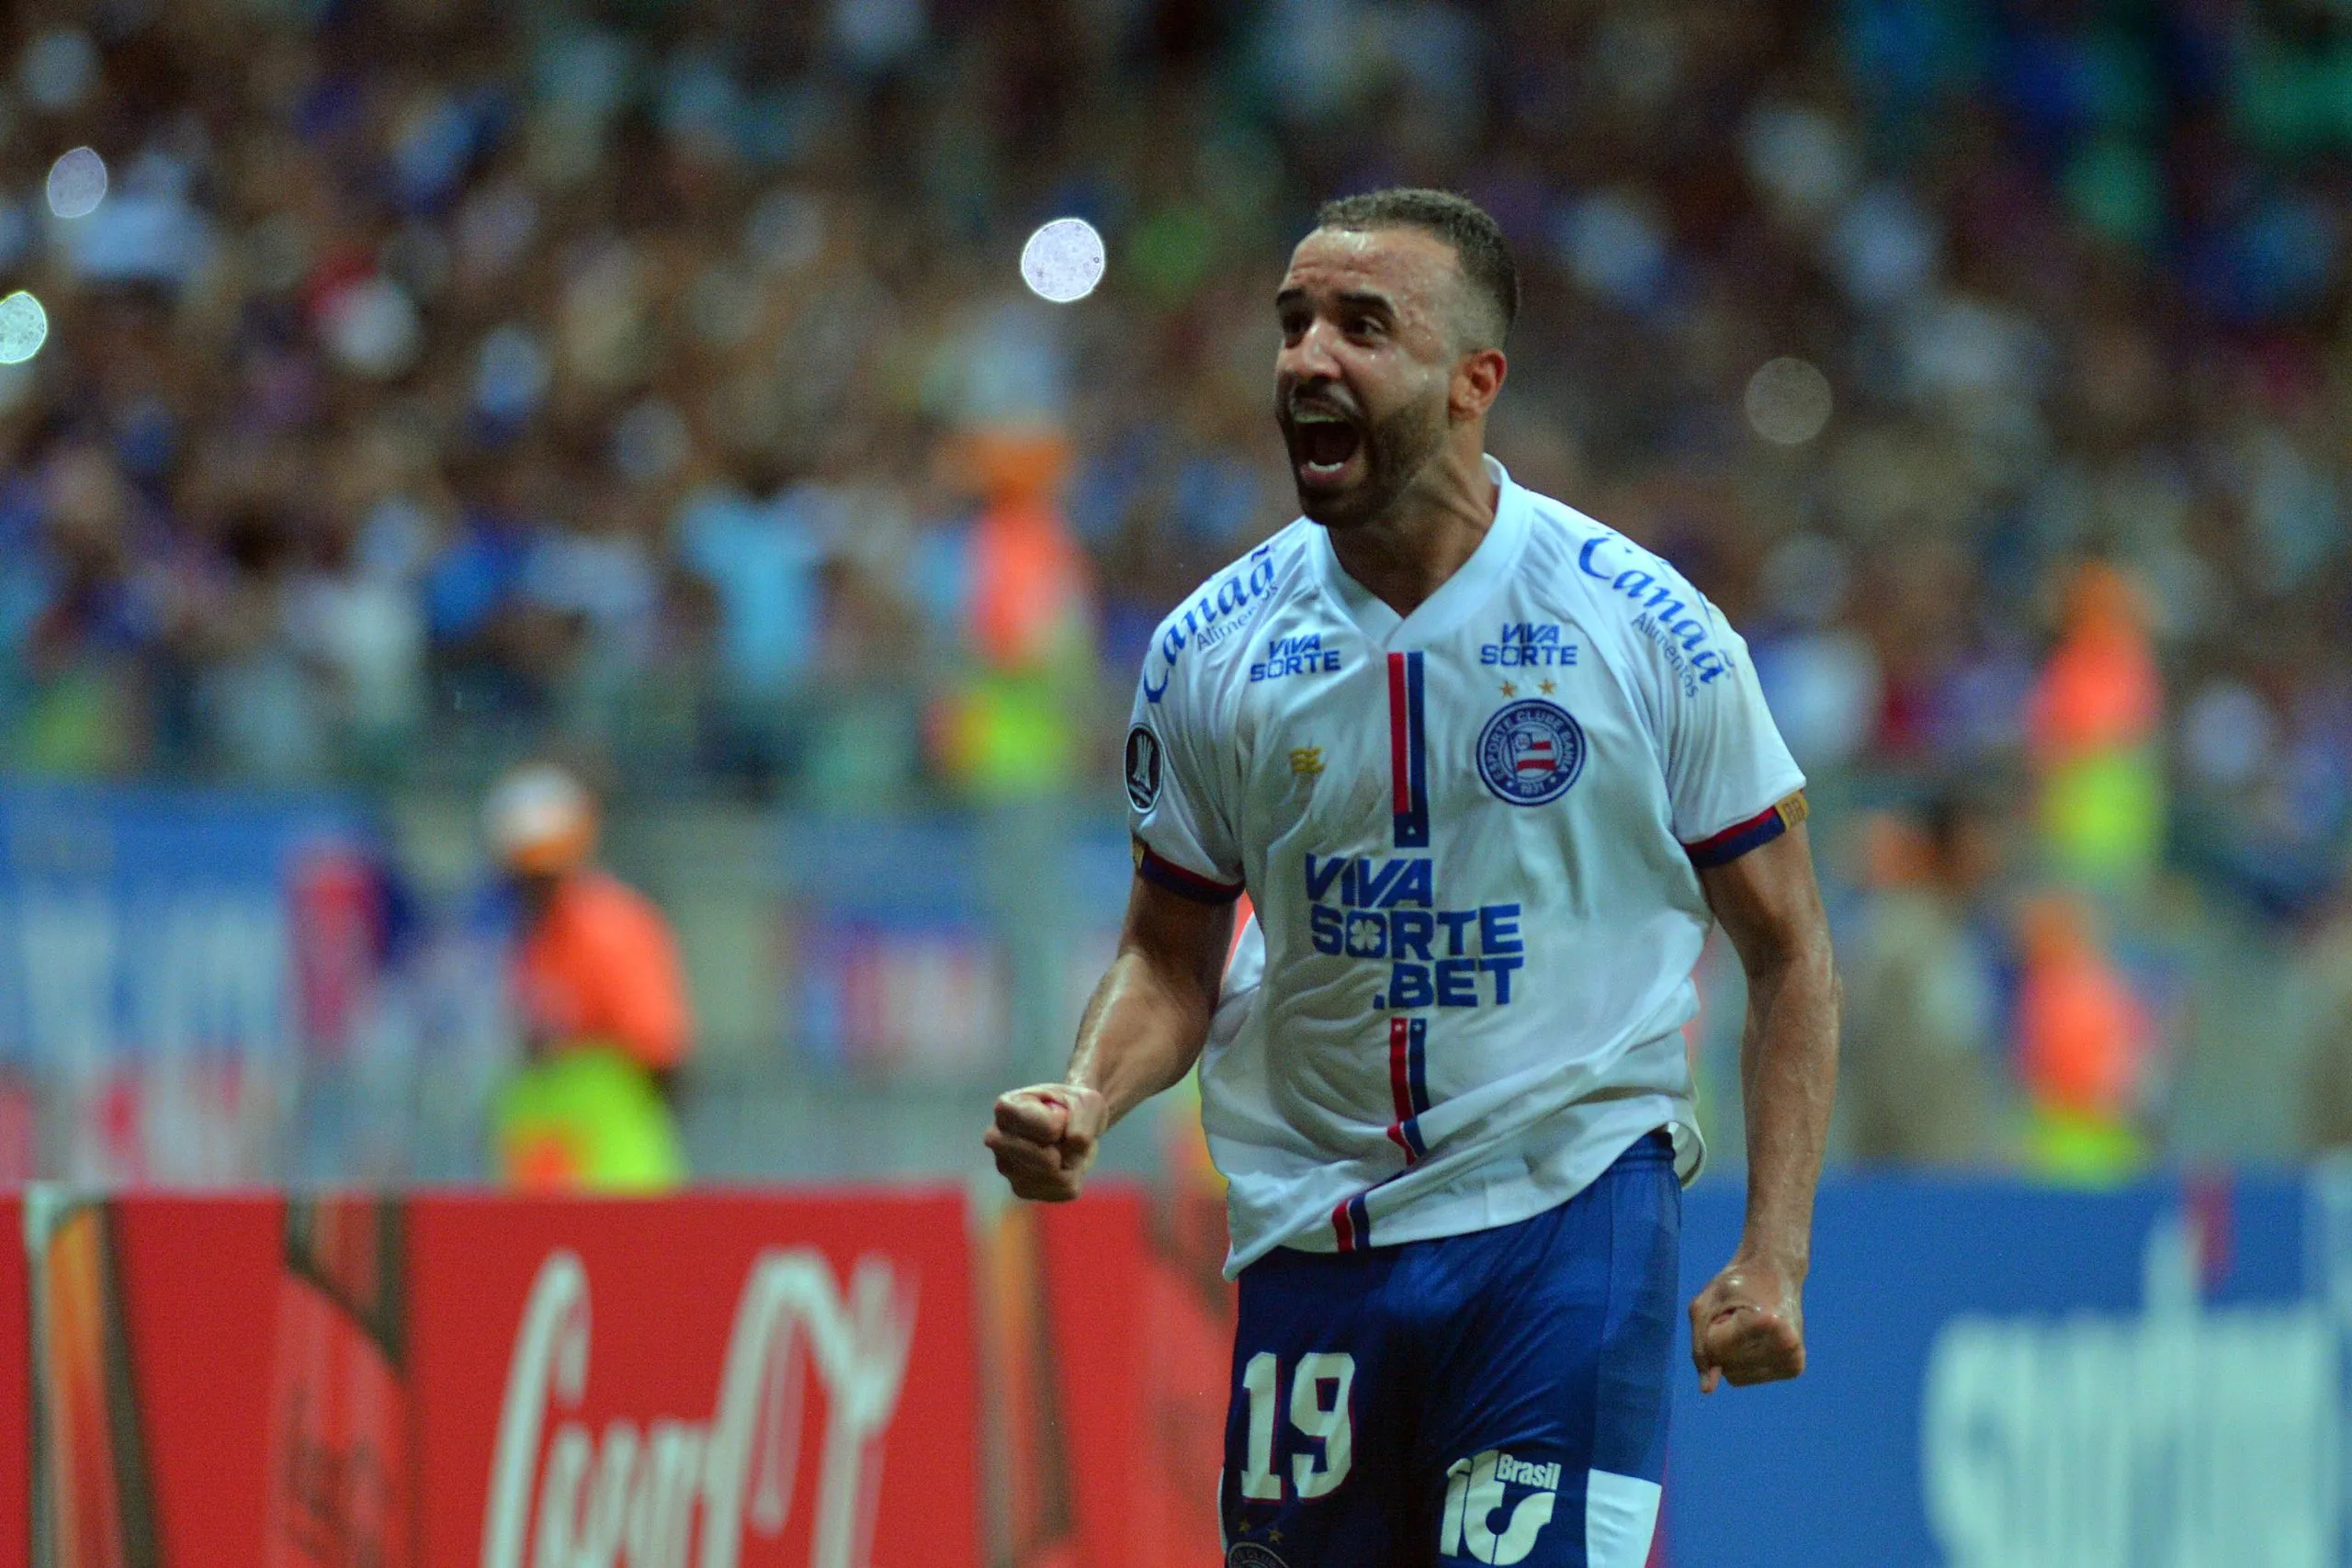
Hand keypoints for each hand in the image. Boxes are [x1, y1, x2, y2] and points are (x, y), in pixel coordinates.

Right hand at [985, 1083, 1108, 1200]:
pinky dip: (1073, 1176)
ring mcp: (1005, 1167)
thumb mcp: (1087, 1102)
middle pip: (1046, 1159)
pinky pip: (1063, 1189)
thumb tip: (1070, 1150)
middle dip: (1066, 1148)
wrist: (1070, 1124)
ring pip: (1054, 1176)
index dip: (1064, 1123)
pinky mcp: (1020, 1189)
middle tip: (1062, 1134)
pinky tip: (1061, 1163)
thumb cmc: (1073, 1108)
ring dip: (1072, 1161)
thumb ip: (1082, 1122)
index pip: (1047, 1128)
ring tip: (1063, 1147)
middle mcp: (996, 1138)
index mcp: (1006, 1107)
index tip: (1060, 1114)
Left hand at [1689, 1252, 1805, 1393]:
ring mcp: (1795, 1359)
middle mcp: (1787, 1345)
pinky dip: (1742, 1361)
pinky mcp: (1795, 1368)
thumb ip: (1700, 1346)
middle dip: (1722, 1341)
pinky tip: (1757, 1339)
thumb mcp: (1706, 1303)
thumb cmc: (1737, 1283)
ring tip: (1748, 1326)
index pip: (1715, 1349)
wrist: (1777, 1271)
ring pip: (1734, 1377)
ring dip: (1731, 1352)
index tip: (1729, 1307)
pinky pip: (1746, 1378)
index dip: (1712, 1327)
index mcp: (1768, 1323)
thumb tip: (1706, 1390)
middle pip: (1725, 1366)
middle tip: (1741, 1315)